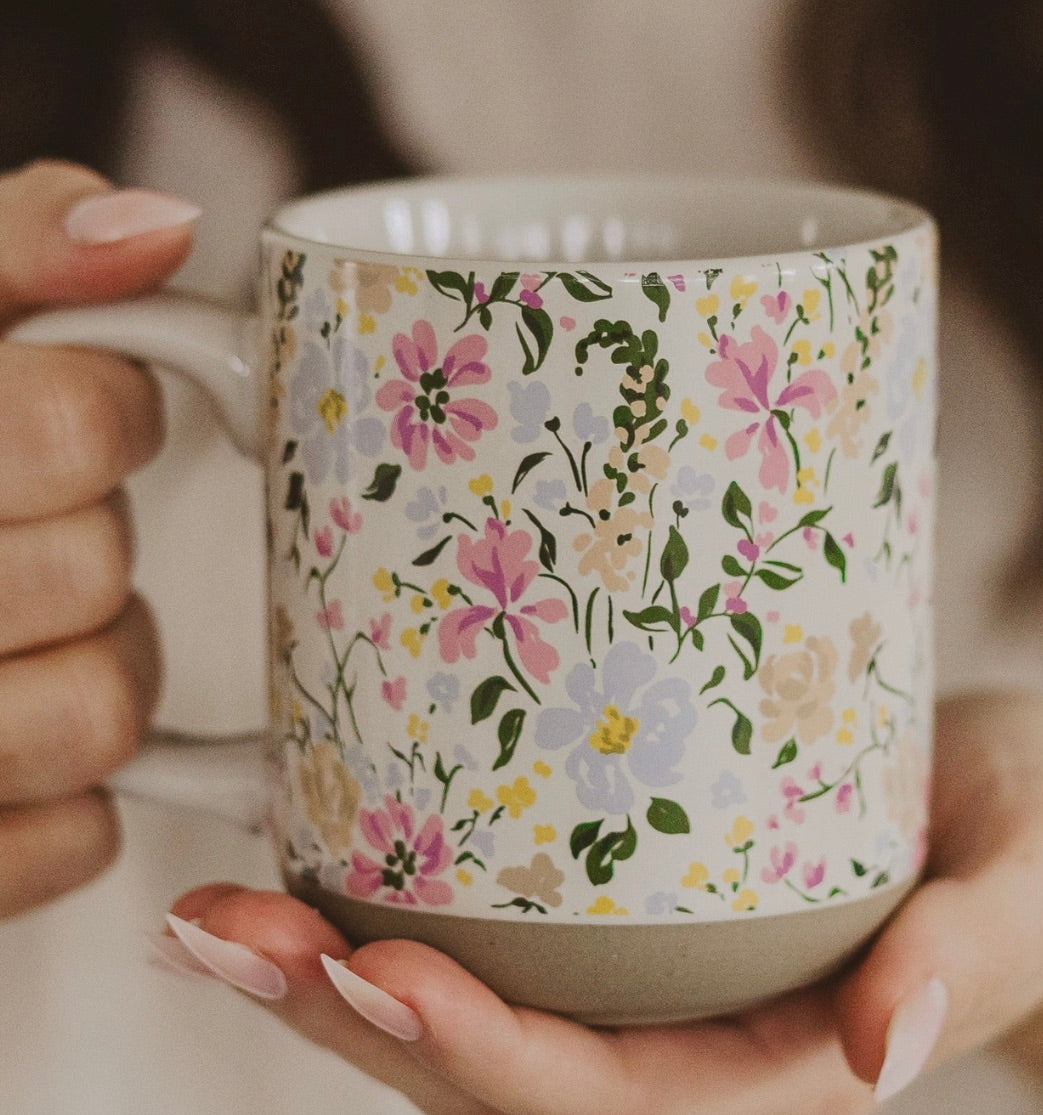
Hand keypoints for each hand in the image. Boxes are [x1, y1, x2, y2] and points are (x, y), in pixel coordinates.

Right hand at [0, 160, 198, 916]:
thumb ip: (15, 246)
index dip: (108, 413)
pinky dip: (70, 798)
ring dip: (101, 669)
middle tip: (38, 527)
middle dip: (91, 539)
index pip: (68, 426)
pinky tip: (11, 743)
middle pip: (89, 570)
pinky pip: (74, 840)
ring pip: (101, 715)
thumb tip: (152, 228)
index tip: (89, 412)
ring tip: (31, 635)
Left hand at [161, 692, 1042, 1112]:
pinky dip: (395, 901)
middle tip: (219, 933)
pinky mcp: (629, 900)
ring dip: (332, 966)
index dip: (479, 1054)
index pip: (604, 1099)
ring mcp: (648, 974)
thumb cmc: (1029, 845)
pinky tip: (313, 857)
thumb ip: (971, 959)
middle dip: (347, 1012)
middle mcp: (687, 1035)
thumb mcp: (1031, 886)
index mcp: (774, 1063)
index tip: (374, 973)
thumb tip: (887, 1049)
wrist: (1009, 803)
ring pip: (470, 1001)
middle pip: (495, 1062)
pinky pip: (498, 924)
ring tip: (216, 913)